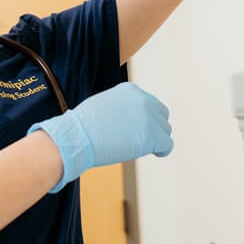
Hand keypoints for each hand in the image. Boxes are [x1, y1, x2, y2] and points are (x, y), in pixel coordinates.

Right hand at [28, 82, 172, 192]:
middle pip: (161, 115)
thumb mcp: (103, 105)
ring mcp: (149, 118)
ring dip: (157, 139)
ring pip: (165, 130)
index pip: (148, 103)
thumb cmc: (82, 126)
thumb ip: (120, 109)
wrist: (76, 136)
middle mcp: (144, 100)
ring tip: (143, 148)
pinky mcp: (152, 136)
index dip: (144, 118)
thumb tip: (126, 122)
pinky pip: (167, 144)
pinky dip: (164, 150)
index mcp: (131, 90)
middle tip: (141, 140)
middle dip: (154, 127)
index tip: (135, 129)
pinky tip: (156, 153)